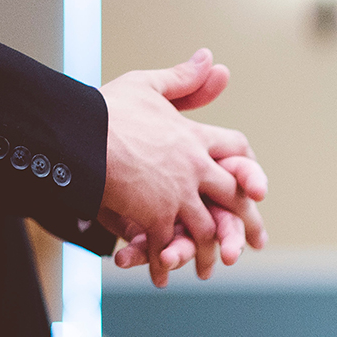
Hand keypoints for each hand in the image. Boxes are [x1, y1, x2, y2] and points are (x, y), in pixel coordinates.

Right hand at [98, 49, 266, 285]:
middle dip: (243, 222)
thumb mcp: (148, 86)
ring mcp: (177, 194)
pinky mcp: (154, 215)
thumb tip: (212, 59)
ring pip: (204, 229)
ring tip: (206, 269)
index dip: (247, 167)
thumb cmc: (108, 109)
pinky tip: (161, 277)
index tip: (255, 186)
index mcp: (195, 137)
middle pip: (232, 197)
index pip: (236, 150)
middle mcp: (194, 167)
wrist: (81, 134)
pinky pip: (164, 245)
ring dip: (205, 251)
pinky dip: (162, 264)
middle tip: (254, 243)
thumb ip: (183, 80)